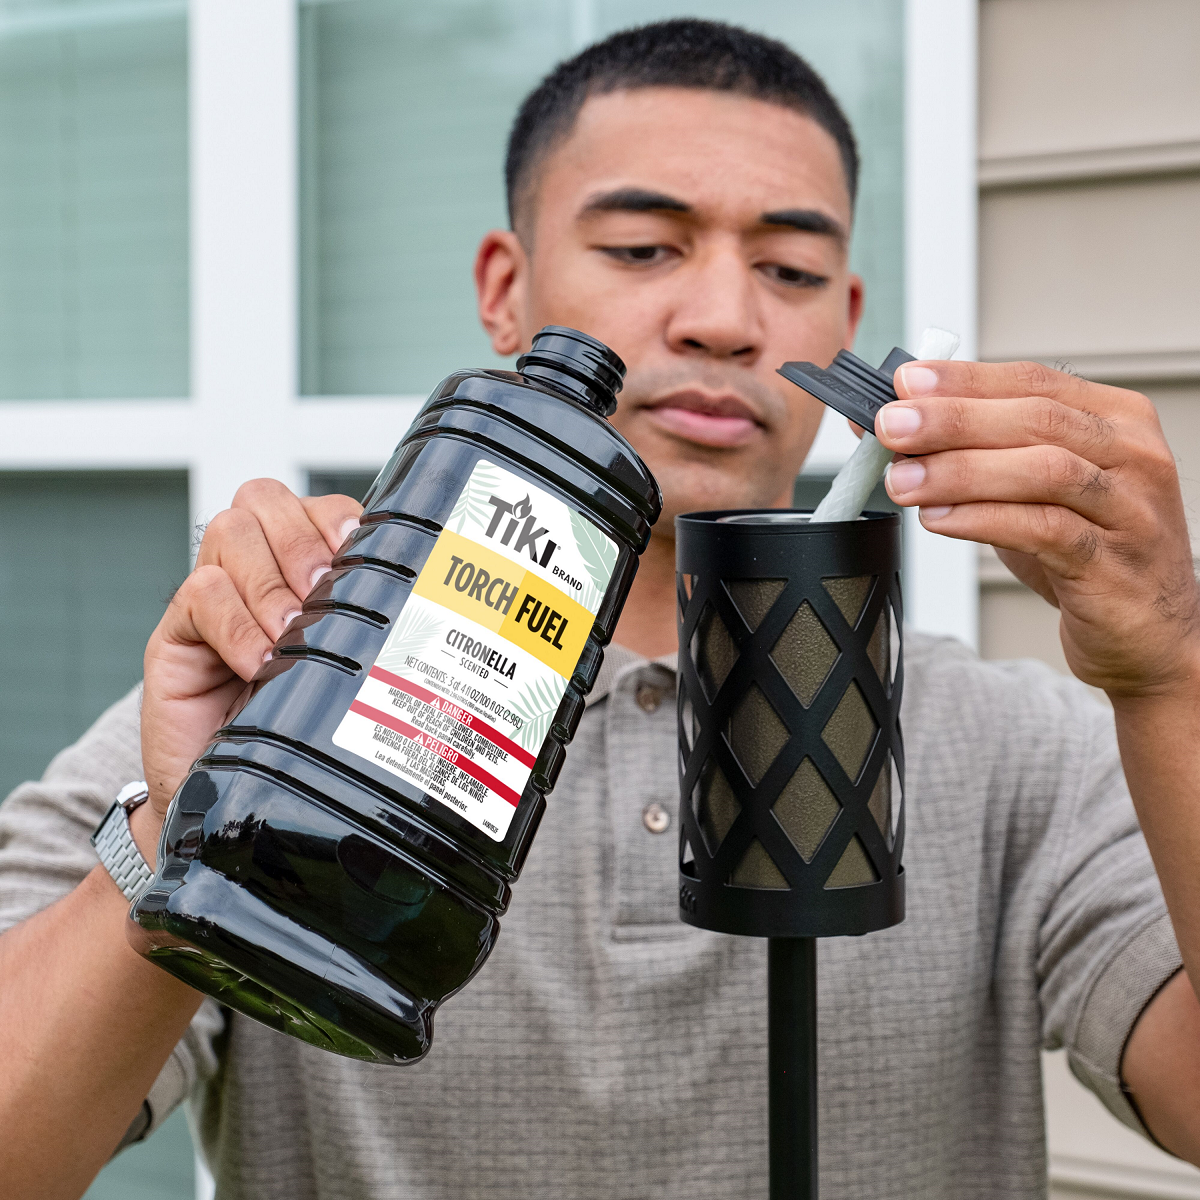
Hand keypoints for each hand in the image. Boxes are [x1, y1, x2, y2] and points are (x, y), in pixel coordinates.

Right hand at [141, 481, 362, 821]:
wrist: (236, 797)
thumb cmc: (299, 730)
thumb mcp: (346, 673)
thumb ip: (369, 631)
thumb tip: (428, 611)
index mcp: (304, 568)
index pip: (316, 506)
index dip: (335, 520)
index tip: (355, 554)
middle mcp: (256, 569)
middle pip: (264, 500)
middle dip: (300, 544)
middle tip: (319, 597)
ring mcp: (215, 596)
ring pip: (230, 531)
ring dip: (268, 581)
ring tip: (290, 634)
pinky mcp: (177, 632)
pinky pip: (200, 593)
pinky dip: (236, 624)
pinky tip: (259, 662)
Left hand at [875, 360, 1199, 698]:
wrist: (1147, 633)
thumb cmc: (1085, 552)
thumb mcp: (1028, 491)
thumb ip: (973, 454)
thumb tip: (893, 426)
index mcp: (1114, 419)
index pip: (1032, 381)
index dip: (964, 380)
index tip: (905, 383)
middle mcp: (1132, 455)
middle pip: (1035, 418)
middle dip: (953, 419)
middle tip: (892, 427)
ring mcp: (1130, 508)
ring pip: (1043, 470)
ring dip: (961, 471)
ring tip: (903, 480)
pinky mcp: (1114, 563)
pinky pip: (1045, 530)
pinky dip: (983, 520)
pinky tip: (939, 519)